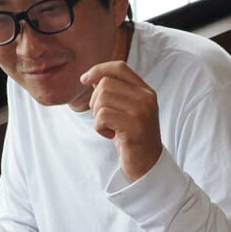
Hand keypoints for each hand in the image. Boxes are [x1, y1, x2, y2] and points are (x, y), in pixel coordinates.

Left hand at [79, 60, 161, 181]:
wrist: (146, 164)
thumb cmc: (131, 137)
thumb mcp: (126, 110)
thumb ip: (114, 93)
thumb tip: (92, 77)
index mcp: (145, 91)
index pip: (119, 67)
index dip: (98, 70)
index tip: (84, 80)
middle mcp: (146, 97)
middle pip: (105, 84)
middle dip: (95, 101)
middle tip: (104, 119)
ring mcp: (142, 111)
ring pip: (102, 99)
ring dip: (97, 116)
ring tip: (108, 127)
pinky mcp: (134, 126)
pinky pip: (102, 116)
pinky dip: (99, 127)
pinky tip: (110, 135)